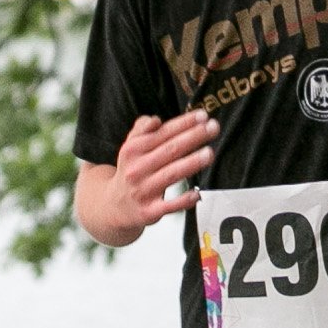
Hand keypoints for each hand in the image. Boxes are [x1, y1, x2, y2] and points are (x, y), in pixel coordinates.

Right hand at [107, 110, 218, 230]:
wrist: (113, 207)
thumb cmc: (130, 172)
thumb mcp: (129, 148)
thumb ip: (141, 129)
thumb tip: (156, 120)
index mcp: (133, 150)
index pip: (162, 133)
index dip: (183, 123)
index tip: (202, 116)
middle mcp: (137, 169)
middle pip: (169, 150)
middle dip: (193, 137)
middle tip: (213, 128)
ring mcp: (143, 191)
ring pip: (170, 175)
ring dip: (191, 163)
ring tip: (209, 153)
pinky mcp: (149, 211)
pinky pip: (168, 206)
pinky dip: (182, 200)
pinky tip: (197, 194)